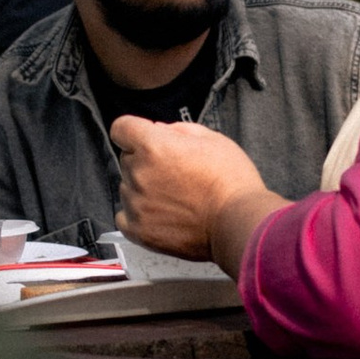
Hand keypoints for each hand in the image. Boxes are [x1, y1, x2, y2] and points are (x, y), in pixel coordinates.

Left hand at [110, 116, 281, 271]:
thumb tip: (159, 130)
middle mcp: (139, 173)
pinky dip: (137, 215)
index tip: (141, 138)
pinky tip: (160, 214)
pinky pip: (123, 216)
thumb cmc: (231, 182)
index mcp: (154, 146)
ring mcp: (136, 204)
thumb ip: (179, 129)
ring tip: (174, 197)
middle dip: (145, 161)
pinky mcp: (139, 230)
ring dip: (143, 189)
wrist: (238, 223)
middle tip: (174, 173)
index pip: (121, 129)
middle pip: (127, 159)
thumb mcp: (213, 139)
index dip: (133, 132)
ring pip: (127, 187)